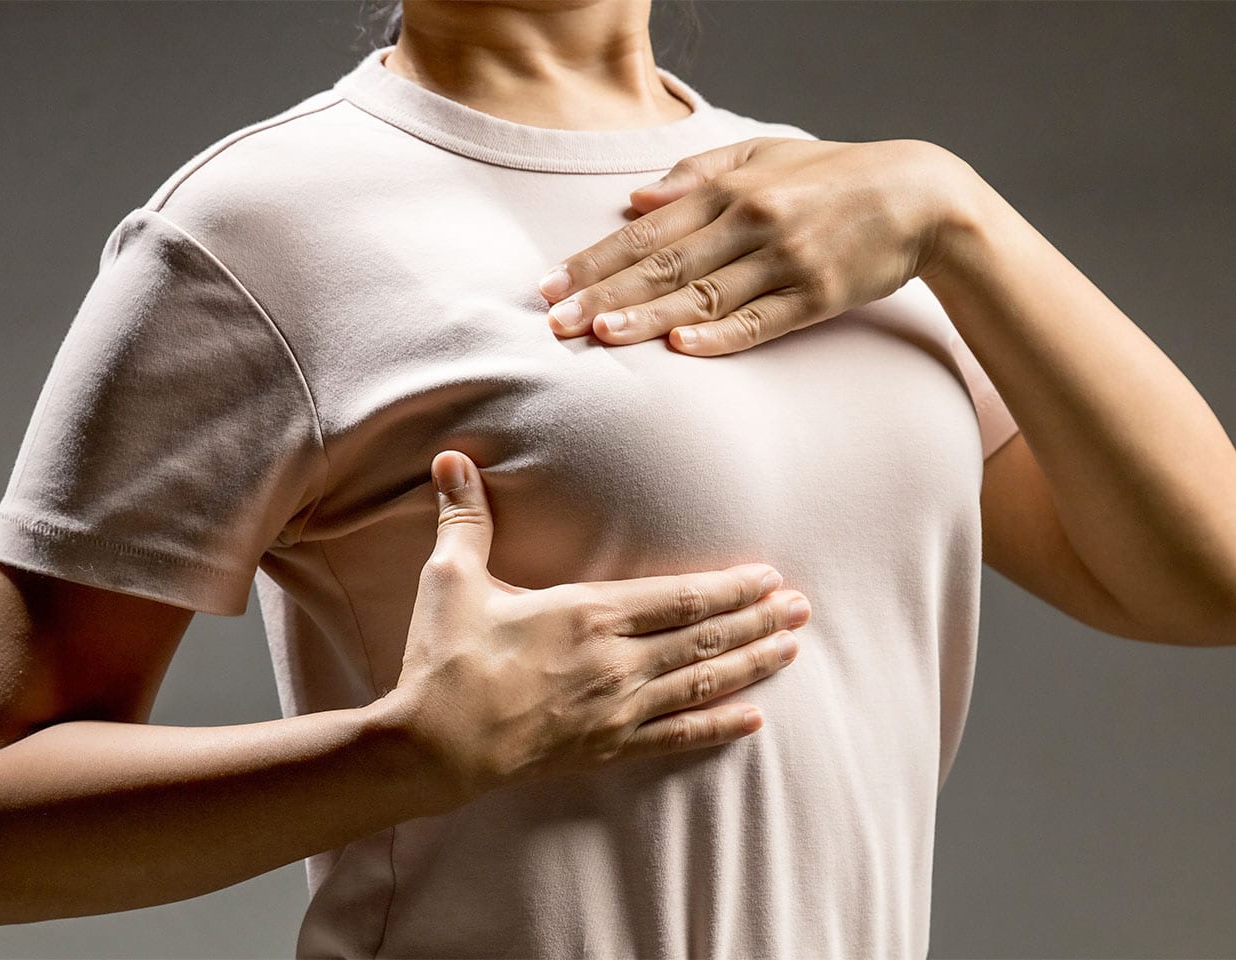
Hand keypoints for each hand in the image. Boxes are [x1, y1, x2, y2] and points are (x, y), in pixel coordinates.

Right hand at [390, 449, 810, 805]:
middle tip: (803, 608)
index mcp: (588, 613)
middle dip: (758, 620)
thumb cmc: (445, 659)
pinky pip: (676, 736)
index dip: (731, 586)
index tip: (769, 576)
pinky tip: (754, 719)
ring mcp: (616, 709)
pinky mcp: (605, 748)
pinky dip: (718, 726)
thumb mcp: (452, 579)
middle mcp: (616, 661)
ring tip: (792, 649)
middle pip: (705, 637)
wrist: (432, 746)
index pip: (680, 596)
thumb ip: (465, 517)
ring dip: (751, 664)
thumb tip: (452, 457)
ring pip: (701, 683)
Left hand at [536, 136, 969, 355]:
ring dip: (650, 317)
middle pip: (664, 266)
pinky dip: (723, 335)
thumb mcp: (765, 156)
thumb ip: (698, 177)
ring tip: (601, 334)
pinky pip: (762, 321)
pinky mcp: (818, 294)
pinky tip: (684, 347)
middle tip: (554, 322)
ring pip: (704, 295)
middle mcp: (751, 222)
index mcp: (730, 190)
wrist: (920, 195)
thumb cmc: (832, 178)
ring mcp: (785, 259)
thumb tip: (634, 200)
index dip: (594, 259)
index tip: (548, 285)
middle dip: (603, 293)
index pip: (646, 231)